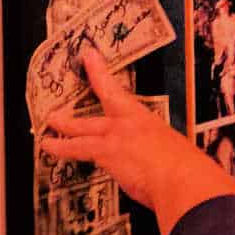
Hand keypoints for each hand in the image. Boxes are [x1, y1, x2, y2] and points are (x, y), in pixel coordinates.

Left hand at [42, 46, 234, 234]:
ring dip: (62, 132)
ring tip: (46, 135)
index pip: (119, 93)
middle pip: (98, 111)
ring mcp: (116, 137)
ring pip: (81, 131)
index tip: (88, 56)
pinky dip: (62, 148)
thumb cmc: (188, 170)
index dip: (100, 73)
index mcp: (148, 122)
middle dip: (78, 110)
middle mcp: (129, 124)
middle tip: (59, 107)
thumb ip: (165, 158)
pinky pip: (76, 149)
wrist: (182, 179)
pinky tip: (50, 149)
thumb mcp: (178, 157)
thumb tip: (167, 167)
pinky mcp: (107, 154)